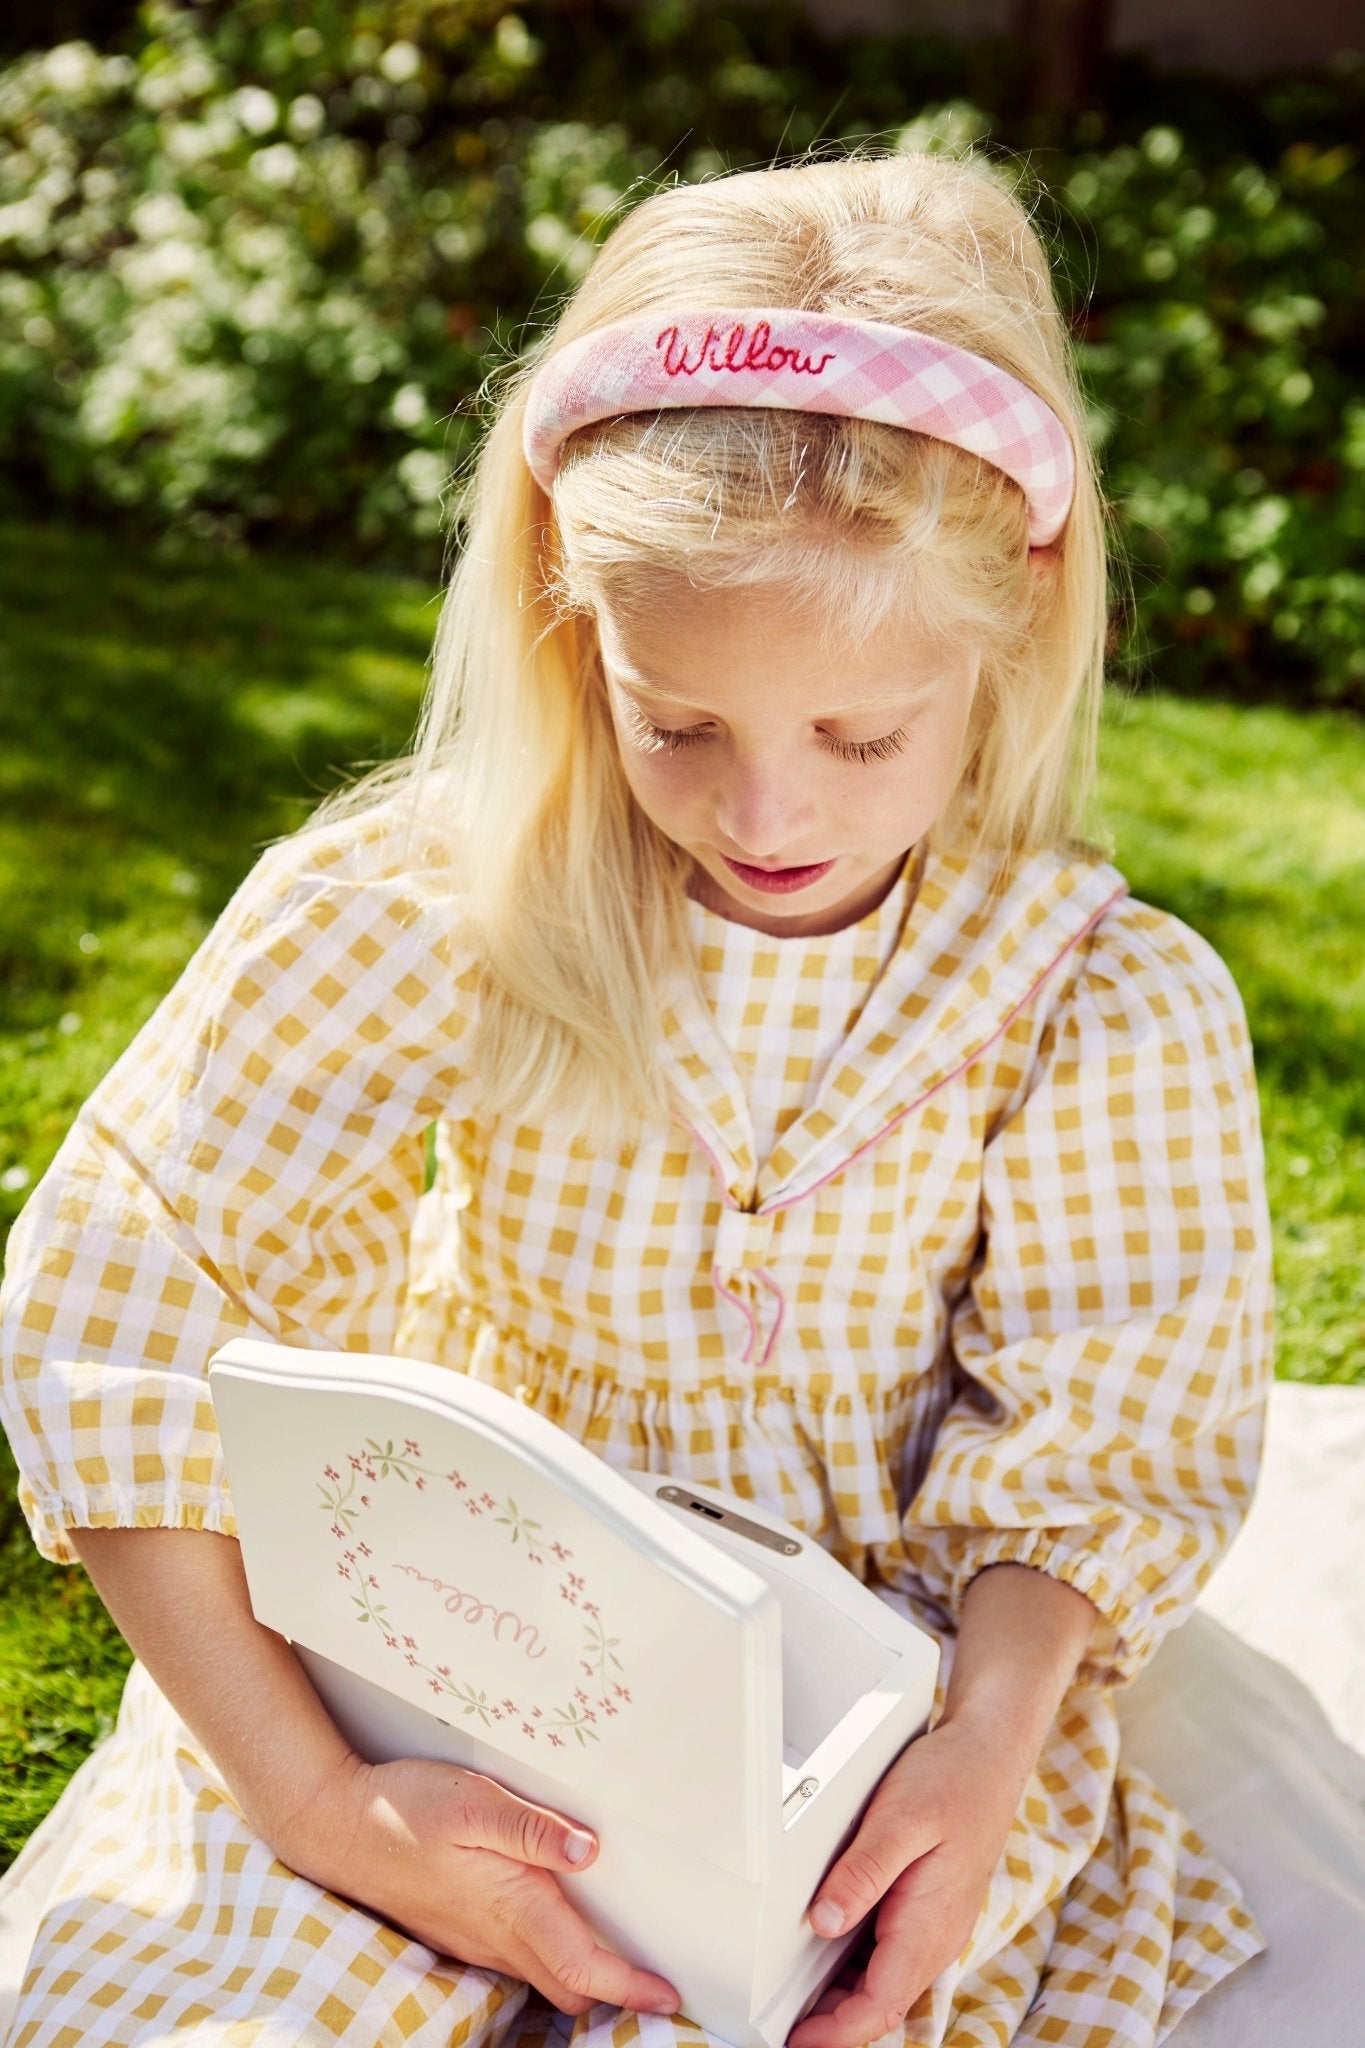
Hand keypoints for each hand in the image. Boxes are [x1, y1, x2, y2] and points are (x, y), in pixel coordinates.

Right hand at [278, 1749, 682, 2019]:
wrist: (336, 1826)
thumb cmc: (406, 1809)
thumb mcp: (475, 1803)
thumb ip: (534, 1829)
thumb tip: (591, 1850)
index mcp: (511, 1907)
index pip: (581, 1967)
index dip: (628, 1986)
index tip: (667, 1995)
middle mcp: (495, 1935)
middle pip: (567, 1984)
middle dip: (613, 1991)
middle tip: (655, 1981)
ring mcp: (473, 1938)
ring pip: (540, 1975)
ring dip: (581, 1976)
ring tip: (619, 1957)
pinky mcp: (456, 1929)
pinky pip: (512, 1959)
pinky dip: (547, 1957)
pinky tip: (556, 1927)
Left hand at [786, 1716, 1026, 2047]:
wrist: (990, 1754)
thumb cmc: (953, 1780)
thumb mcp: (900, 1820)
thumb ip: (862, 1873)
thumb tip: (823, 1921)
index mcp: (929, 1927)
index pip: (880, 2006)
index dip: (835, 2033)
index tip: (796, 2043)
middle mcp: (935, 1936)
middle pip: (880, 2004)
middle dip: (833, 2024)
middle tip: (783, 2024)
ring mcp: (935, 1924)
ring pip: (885, 1982)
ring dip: (844, 1999)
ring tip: (796, 2000)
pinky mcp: (929, 1908)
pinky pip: (891, 1955)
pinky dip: (858, 1968)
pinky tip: (830, 1953)